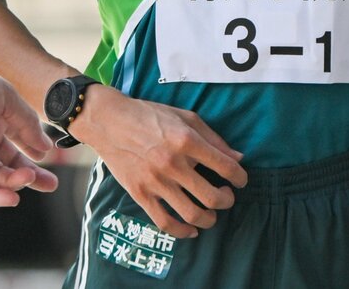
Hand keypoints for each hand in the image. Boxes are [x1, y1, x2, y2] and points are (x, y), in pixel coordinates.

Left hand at [0, 46, 58, 206]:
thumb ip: (27, 122)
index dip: (34, 150)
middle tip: (50, 185)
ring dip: (14, 183)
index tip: (48, 157)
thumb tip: (46, 145)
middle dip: (31, 176)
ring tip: (28, 180)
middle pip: (11, 164)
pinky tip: (11, 196)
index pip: (20, 141)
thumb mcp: (7, 98)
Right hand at [72, 85, 245, 238]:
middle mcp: (173, 163)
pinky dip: (182, 232)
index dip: (240, 178)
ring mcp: (156, 181)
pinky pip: (165, 222)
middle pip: (213, 197)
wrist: (108, 121)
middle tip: (227, 196)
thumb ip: (213, 138)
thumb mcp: (184, 116)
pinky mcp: (140, 194)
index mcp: (186, 140)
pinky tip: (191, 230)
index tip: (240, 180)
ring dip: (210, 219)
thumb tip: (238, 158)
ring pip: (192, 214)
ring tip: (211, 214)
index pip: (226, 167)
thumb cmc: (149, 115)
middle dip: (227, 200)